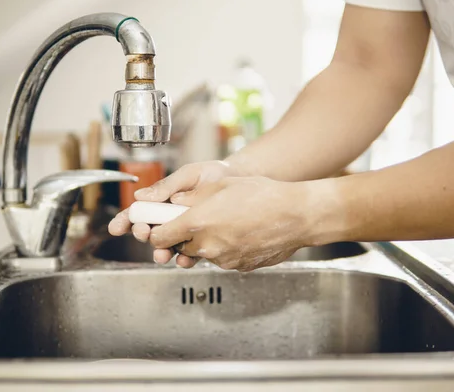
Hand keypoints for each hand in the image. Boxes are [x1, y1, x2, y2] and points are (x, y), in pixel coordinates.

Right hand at [108, 160, 234, 266]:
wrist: (239, 181)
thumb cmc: (212, 174)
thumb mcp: (188, 175)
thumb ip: (166, 186)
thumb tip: (141, 195)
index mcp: (162, 201)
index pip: (139, 212)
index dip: (126, 221)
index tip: (116, 228)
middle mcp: (170, 218)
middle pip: (149, 232)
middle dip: (143, 234)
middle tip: (143, 232)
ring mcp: (184, 230)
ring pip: (167, 246)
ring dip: (161, 252)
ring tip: (161, 254)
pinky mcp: (200, 240)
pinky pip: (189, 253)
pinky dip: (184, 258)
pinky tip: (184, 258)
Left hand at [148, 177, 332, 271]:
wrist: (296, 216)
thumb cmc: (263, 196)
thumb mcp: (221, 186)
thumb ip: (191, 197)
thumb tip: (175, 202)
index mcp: (198, 223)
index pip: (160, 237)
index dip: (157, 232)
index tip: (159, 227)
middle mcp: (208, 246)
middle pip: (179, 248)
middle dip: (183, 236)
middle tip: (198, 220)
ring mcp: (224, 259)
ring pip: (202, 254)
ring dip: (205, 242)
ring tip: (225, 223)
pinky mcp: (239, 267)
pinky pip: (222, 258)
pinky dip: (225, 248)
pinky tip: (240, 232)